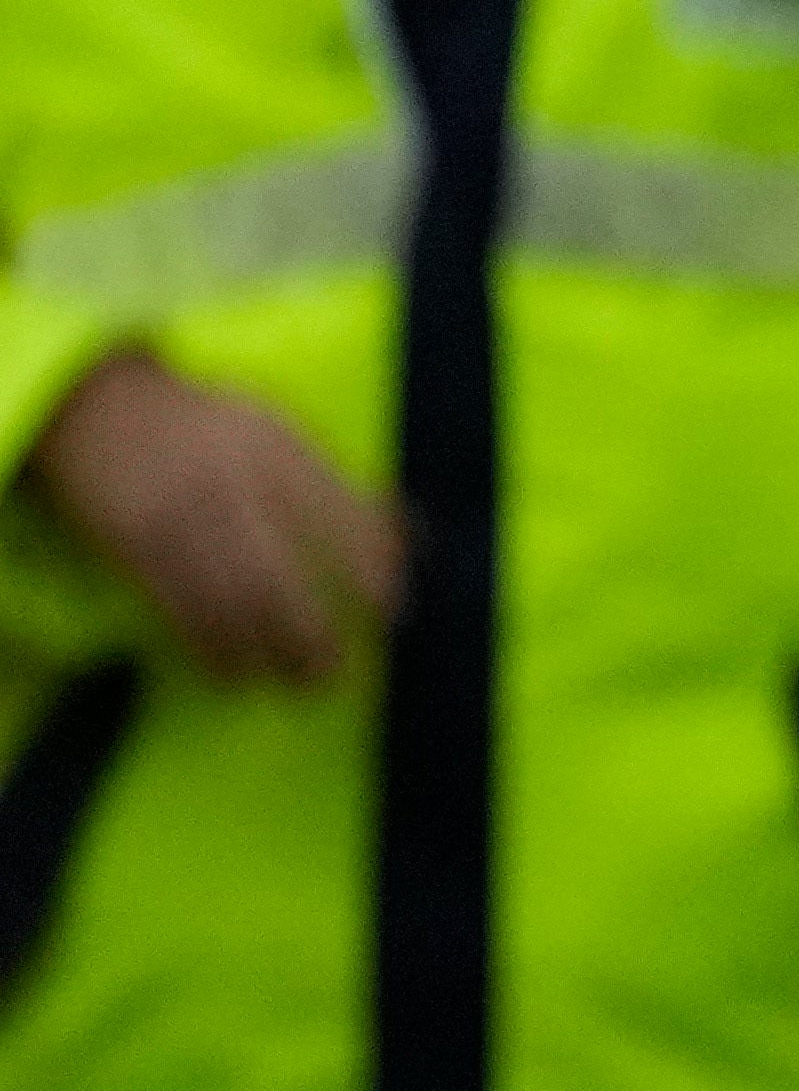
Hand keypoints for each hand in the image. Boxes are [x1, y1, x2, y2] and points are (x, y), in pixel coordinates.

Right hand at [27, 351, 399, 683]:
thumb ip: (336, 481)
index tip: (394, 612)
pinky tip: (235, 674)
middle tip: (339, 671)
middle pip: (282, 578)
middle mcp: (231, 488)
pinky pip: (180, 611)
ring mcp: (179, 520)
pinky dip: (212, 651)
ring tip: (297, 684)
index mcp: (279, 452)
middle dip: (315, 636)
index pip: (344, 520)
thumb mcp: (278, 429)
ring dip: (266, 656)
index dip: (375, 574)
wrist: (98, 406)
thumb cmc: (207, 424)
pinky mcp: (135, 548)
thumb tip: (408, 538)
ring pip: (230, 605)